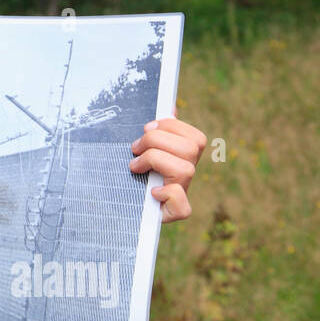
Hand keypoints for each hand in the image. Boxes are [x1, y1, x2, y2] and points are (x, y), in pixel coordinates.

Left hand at [129, 108, 205, 222]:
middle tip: (135, 148)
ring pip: (186, 169)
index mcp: (184, 158)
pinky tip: (152, 192)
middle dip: (156, 140)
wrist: (122, 208)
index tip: (147, 127)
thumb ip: (156, 131)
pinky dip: (168, 195)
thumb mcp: (141, 150)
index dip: (172, 127)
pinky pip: (183, 206)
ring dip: (154, 160)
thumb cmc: (131, 175)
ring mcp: (182, 194)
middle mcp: (187, 176)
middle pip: (191, 148)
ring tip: (134, 165)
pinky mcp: (174, 214)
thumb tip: (169, 107)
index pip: (196, 138)